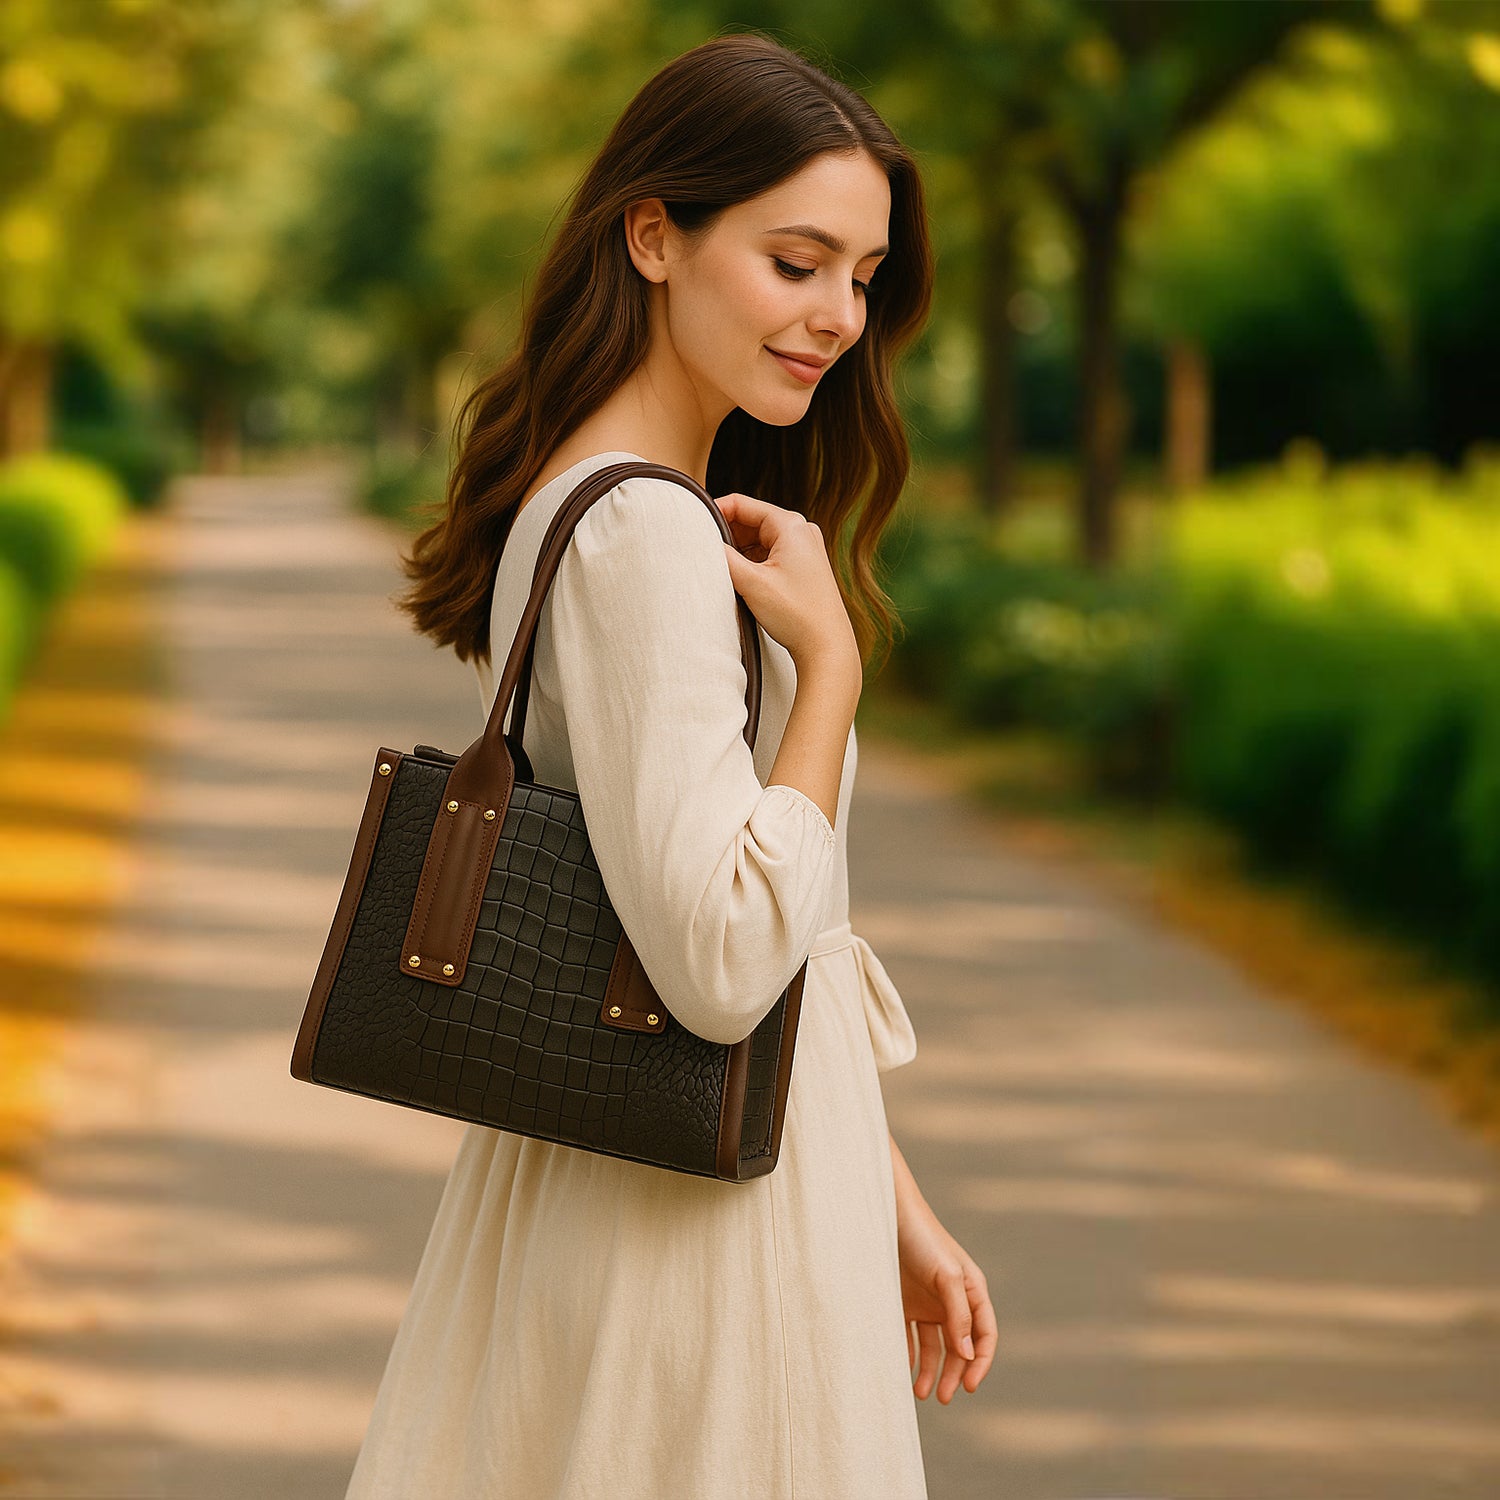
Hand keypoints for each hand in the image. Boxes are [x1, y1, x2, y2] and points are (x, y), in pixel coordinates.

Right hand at [715, 491, 859, 679]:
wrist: (826, 646)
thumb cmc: (795, 614)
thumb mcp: (751, 582)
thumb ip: (723, 557)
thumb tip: (702, 542)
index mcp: (791, 525)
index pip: (742, 504)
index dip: (714, 512)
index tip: (692, 526)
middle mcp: (801, 530)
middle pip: (750, 520)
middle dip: (726, 534)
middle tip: (704, 552)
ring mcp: (805, 548)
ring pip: (759, 538)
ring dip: (738, 550)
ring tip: (721, 568)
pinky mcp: (804, 566)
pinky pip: (769, 553)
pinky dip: (752, 561)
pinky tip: (740, 577)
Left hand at [891, 1140, 996, 1402]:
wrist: (886, 1215)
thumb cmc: (923, 1240)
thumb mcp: (946, 1276)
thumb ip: (958, 1315)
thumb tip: (967, 1355)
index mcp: (971, 1292)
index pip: (984, 1336)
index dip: (980, 1363)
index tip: (969, 1387)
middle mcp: (952, 1301)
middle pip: (959, 1347)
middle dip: (953, 1374)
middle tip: (942, 1397)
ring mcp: (928, 1303)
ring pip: (933, 1346)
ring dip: (929, 1370)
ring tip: (920, 1393)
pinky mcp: (904, 1303)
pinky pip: (909, 1337)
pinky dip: (908, 1355)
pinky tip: (902, 1370)